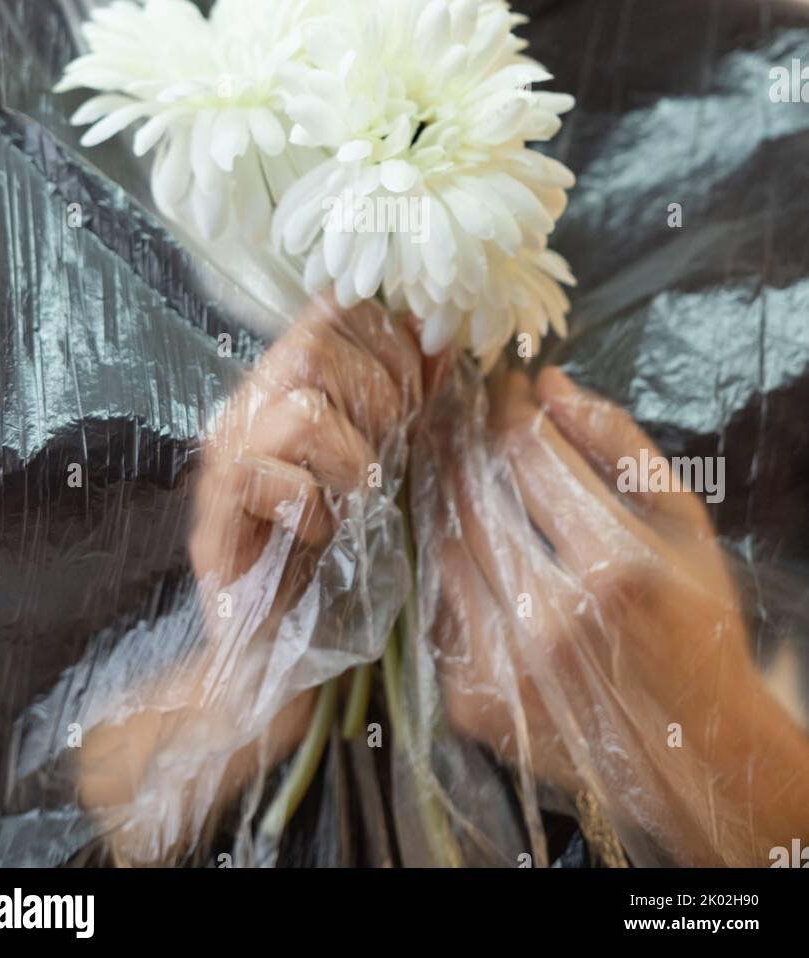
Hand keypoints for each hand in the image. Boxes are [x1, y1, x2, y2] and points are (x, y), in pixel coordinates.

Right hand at [79, 294, 421, 865]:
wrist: (281, 641)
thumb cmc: (341, 542)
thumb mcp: (388, 455)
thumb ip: (409, 394)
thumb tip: (441, 334)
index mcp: (292, 379)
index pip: (334, 310)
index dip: (390, 338)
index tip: (422, 387)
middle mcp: (252, 404)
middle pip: (315, 346)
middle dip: (378, 395)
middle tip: (392, 447)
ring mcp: (229, 456)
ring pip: (299, 411)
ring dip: (351, 456)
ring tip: (360, 495)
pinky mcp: (215, 513)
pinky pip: (261, 476)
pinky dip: (307, 503)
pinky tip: (320, 530)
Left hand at [436, 366, 808, 865]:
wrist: (693, 751)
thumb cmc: (694, 622)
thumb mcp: (682, 522)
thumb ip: (616, 444)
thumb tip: (547, 382)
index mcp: (612, 566)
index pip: (525, 452)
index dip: (506, 405)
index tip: (504, 385)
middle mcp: (549, 618)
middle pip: (470, 492)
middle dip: (461, 435)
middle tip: (460, 405)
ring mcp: (502, 666)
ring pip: (443, 543)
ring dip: (443, 491)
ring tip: (453, 458)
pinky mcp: (471, 700)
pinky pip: (440, 602)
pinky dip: (448, 562)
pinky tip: (462, 536)